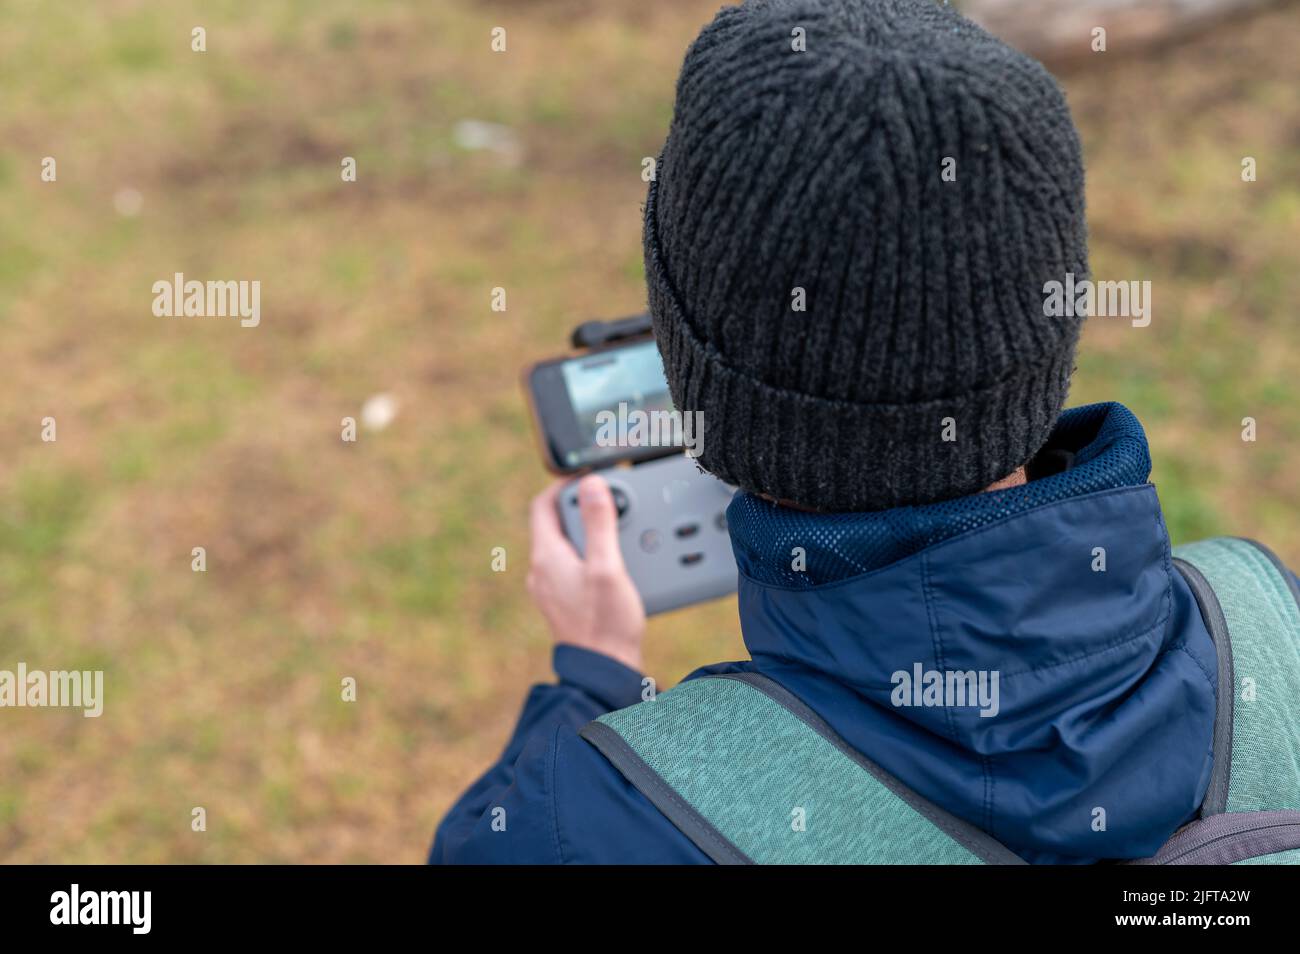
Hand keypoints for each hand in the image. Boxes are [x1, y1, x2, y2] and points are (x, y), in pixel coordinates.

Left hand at [527, 475, 645, 670]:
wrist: (602, 672)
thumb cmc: (605, 624)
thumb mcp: (607, 566)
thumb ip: (599, 523)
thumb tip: (591, 484)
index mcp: (546, 557)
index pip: (543, 505)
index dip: (564, 485)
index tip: (588, 478)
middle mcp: (542, 571)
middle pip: (556, 523)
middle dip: (583, 509)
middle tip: (612, 505)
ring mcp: (550, 588)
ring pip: (566, 546)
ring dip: (590, 533)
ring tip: (619, 534)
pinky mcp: (564, 602)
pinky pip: (572, 566)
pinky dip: (590, 556)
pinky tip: (615, 565)